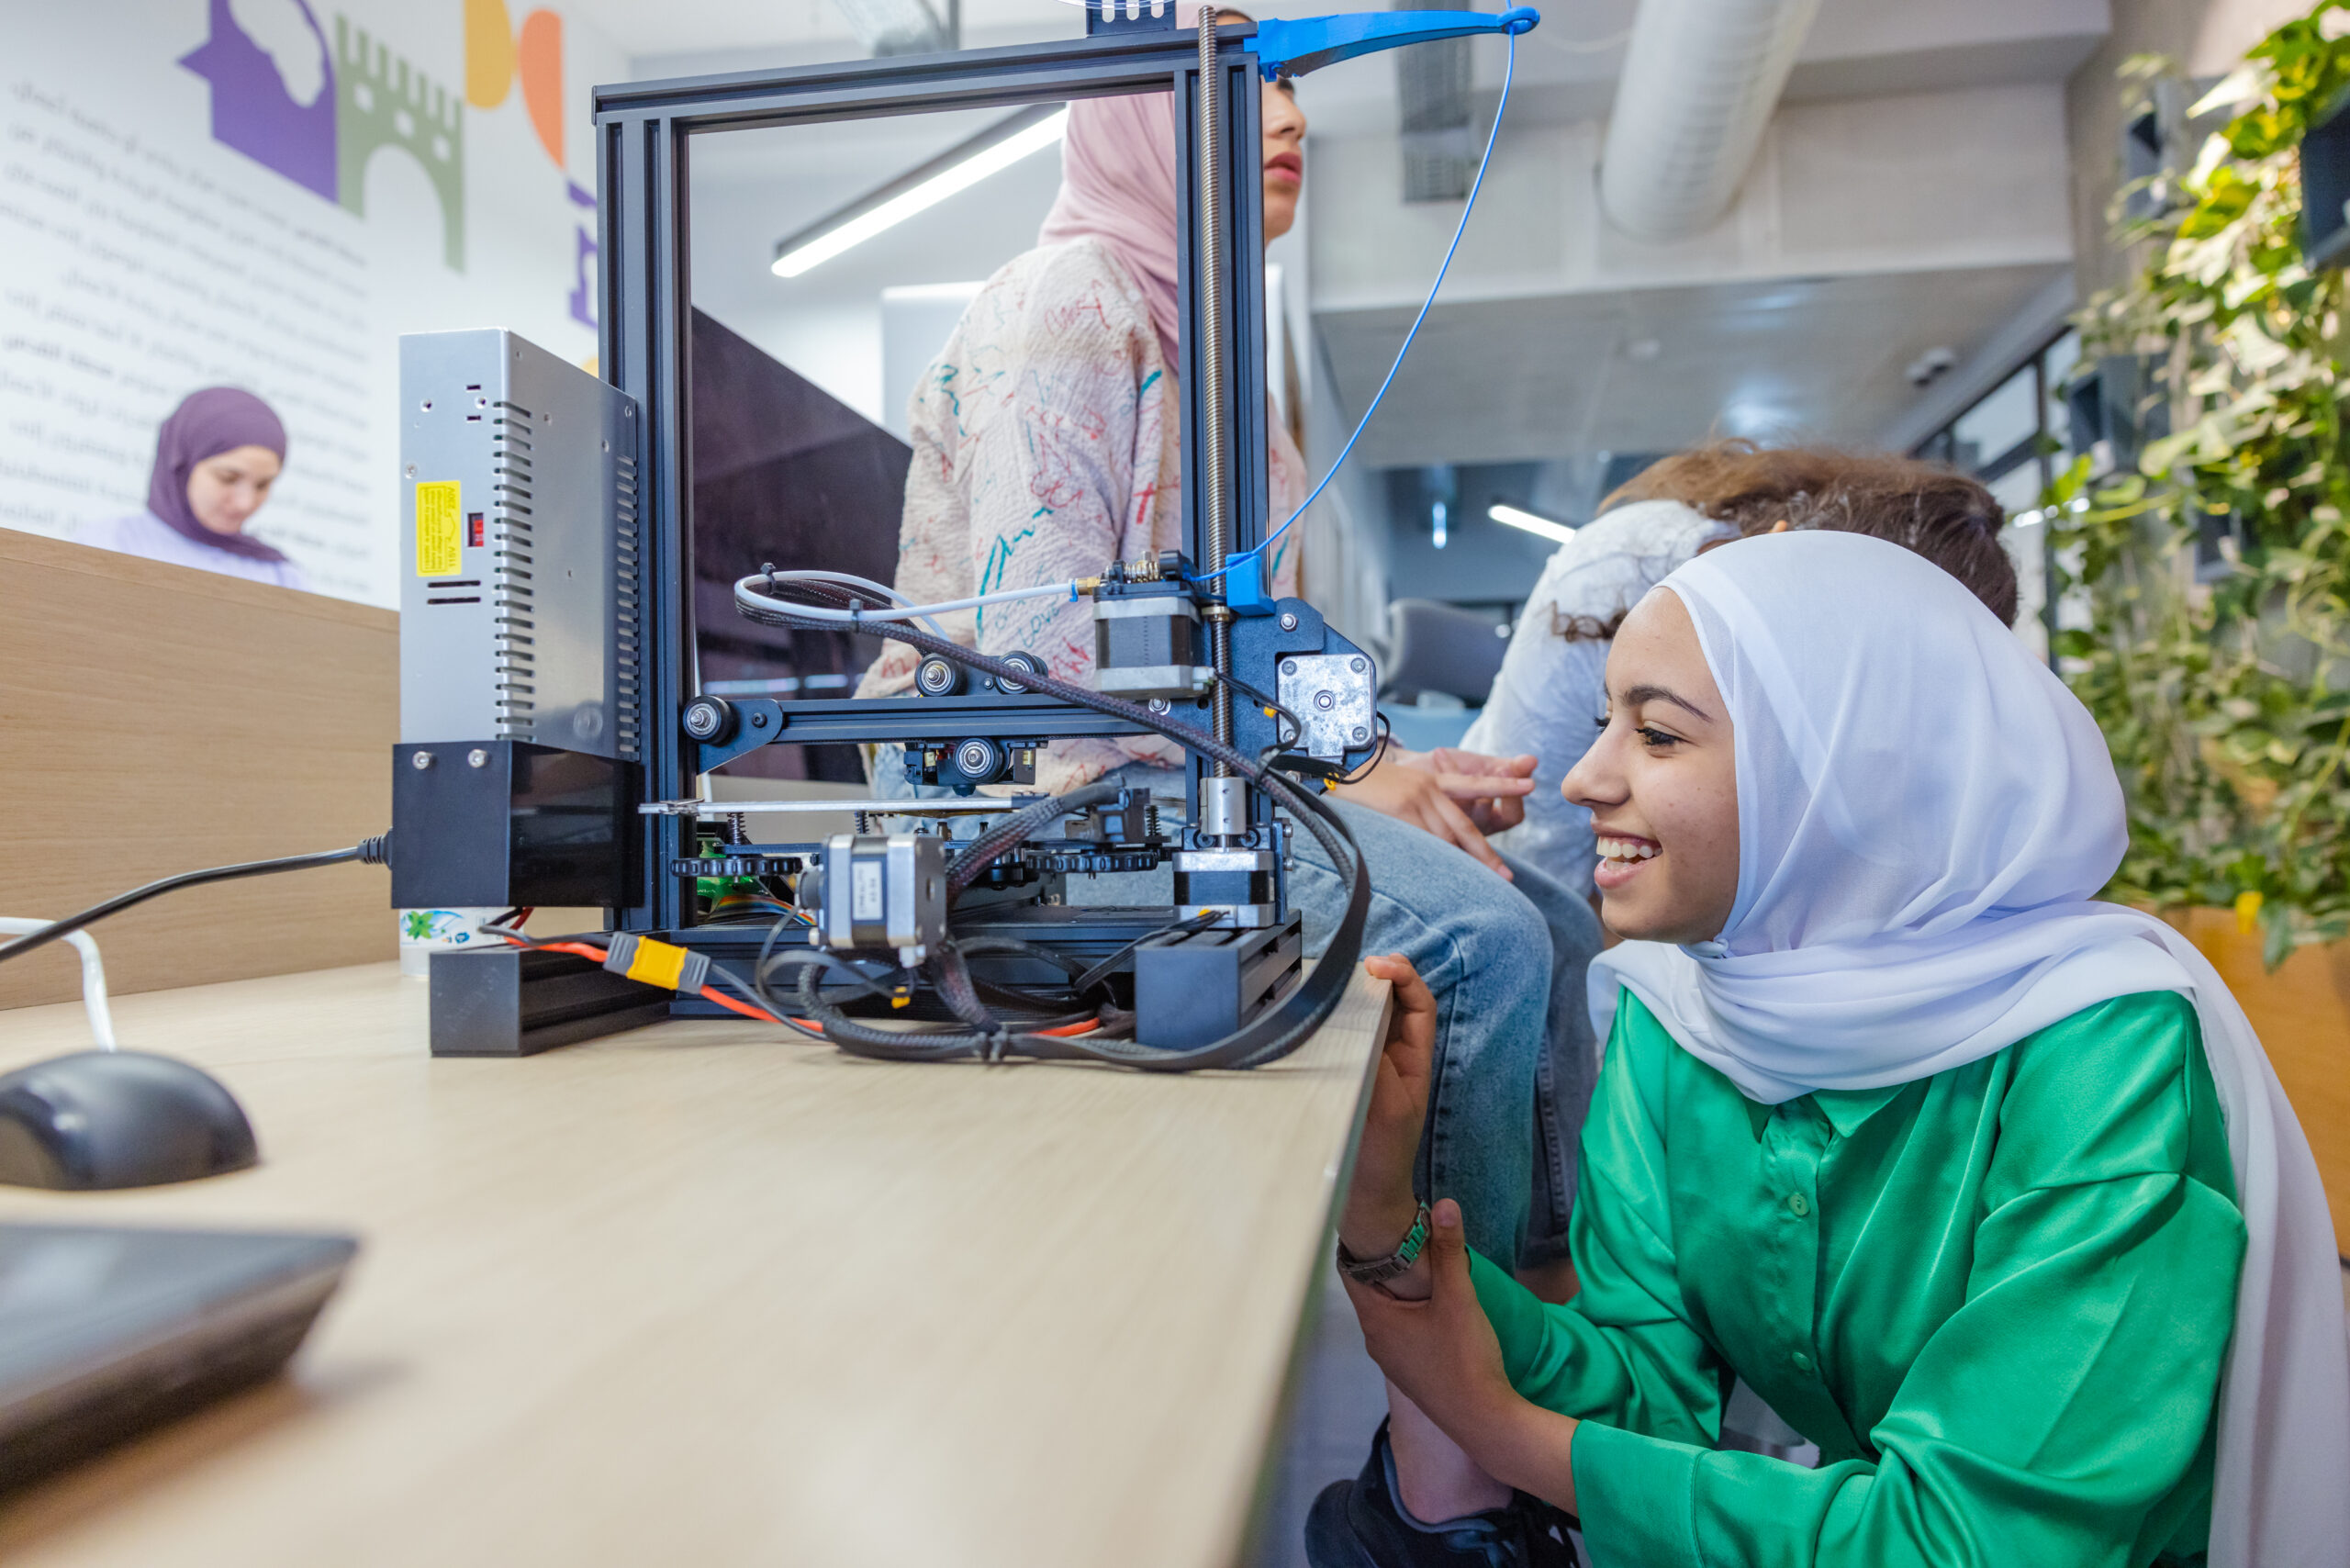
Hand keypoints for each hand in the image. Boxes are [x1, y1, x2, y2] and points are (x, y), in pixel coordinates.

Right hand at [1332, 747, 1534, 877]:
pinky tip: (1442, 875)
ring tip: (1474, 885)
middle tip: (1504, 877)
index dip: (1503, 785)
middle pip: (1464, 827)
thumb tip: (1432, 844)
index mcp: (1430, 781)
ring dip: (1459, 863)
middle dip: (1485, 855)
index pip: (1474, 785)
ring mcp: (1417, 798)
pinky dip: (1434, 859)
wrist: (1337, 768)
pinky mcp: (1403, 809)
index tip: (1530, 786)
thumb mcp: (1397, 791)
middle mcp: (1429, 789)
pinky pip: (1425, 841)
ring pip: (1446, 838)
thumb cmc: (1360, 787)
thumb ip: (1418, 812)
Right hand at [1342, 955, 1435, 1271]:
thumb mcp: (1388, 1107)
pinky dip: (1330, 1018)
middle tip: (1349, 966)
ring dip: (1350, 994)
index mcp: (1413, 1057)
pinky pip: (1340, 1036)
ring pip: (1363, 1014)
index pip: (1418, 1002)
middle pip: (1389, 999)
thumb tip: (1364, 1021)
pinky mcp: (1340, 1074)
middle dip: (1376, 975)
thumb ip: (1379, 1063)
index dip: (1403, 976)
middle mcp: (1391, 1054)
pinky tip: (1313, 1012)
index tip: (1378, 966)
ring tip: (1329, 981)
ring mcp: (1366, 1064)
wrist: (1363, 1197)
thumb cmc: (1383, 1156)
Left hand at [1343, 1199, 1527, 1449]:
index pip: (1349, 1267)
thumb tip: (1444, 1204)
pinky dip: (1409, 1306)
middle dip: (1383, 1257)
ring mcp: (1391, 1357)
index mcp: (1375, 1319)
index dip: (1359, 1238)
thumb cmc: (1465, 1360)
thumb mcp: (1459, 1299)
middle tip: (1402, 1225)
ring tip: (1419, 1256)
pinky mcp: (1409, 1368)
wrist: (1483, 1421)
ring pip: (1386, 1307)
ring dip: (1398, 1284)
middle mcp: (1374, 1338)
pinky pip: (1400, 1326)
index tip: (1375, 1214)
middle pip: (1368, 1285)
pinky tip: (1432, 1297)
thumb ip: (1449, 1250)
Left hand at [1404, 747, 1540, 834]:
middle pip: (1490, 819)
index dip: (1514, 797)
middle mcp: (1472, 828)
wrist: (1411, 768)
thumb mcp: (1484, 767)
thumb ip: (1509, 767)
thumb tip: (1533, 760)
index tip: (1510, 771)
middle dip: (1496, 789)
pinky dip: (1444, 770)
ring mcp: (1450, 826)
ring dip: (1462, 775)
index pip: (1513, 817)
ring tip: (1450, 752)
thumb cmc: (1452, 770)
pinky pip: (1440, 799)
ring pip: (1464, 810)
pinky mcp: (1428, 818)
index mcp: (1491, 818)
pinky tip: (1440, 752)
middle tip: (1500, 768)